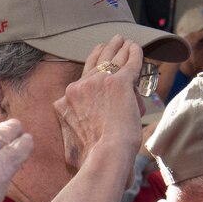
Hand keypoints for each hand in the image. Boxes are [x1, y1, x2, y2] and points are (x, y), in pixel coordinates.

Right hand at [53, 36, 143, 171]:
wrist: (105, 156)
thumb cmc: (90, 160)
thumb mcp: (70, 145)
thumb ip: (72, 135)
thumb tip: (74, 147)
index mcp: (65, 102)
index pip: (80, 79)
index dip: (91, 67)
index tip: (96, 58)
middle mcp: (78, 88)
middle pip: (93, 64)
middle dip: (104, 51)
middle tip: (111, 42)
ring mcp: (98, 83)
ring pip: (111, 59)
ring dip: (119, 48)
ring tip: (124, 41)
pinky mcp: (119, 82)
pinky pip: (129, 63)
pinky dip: (134, 54)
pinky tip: (137, 48)